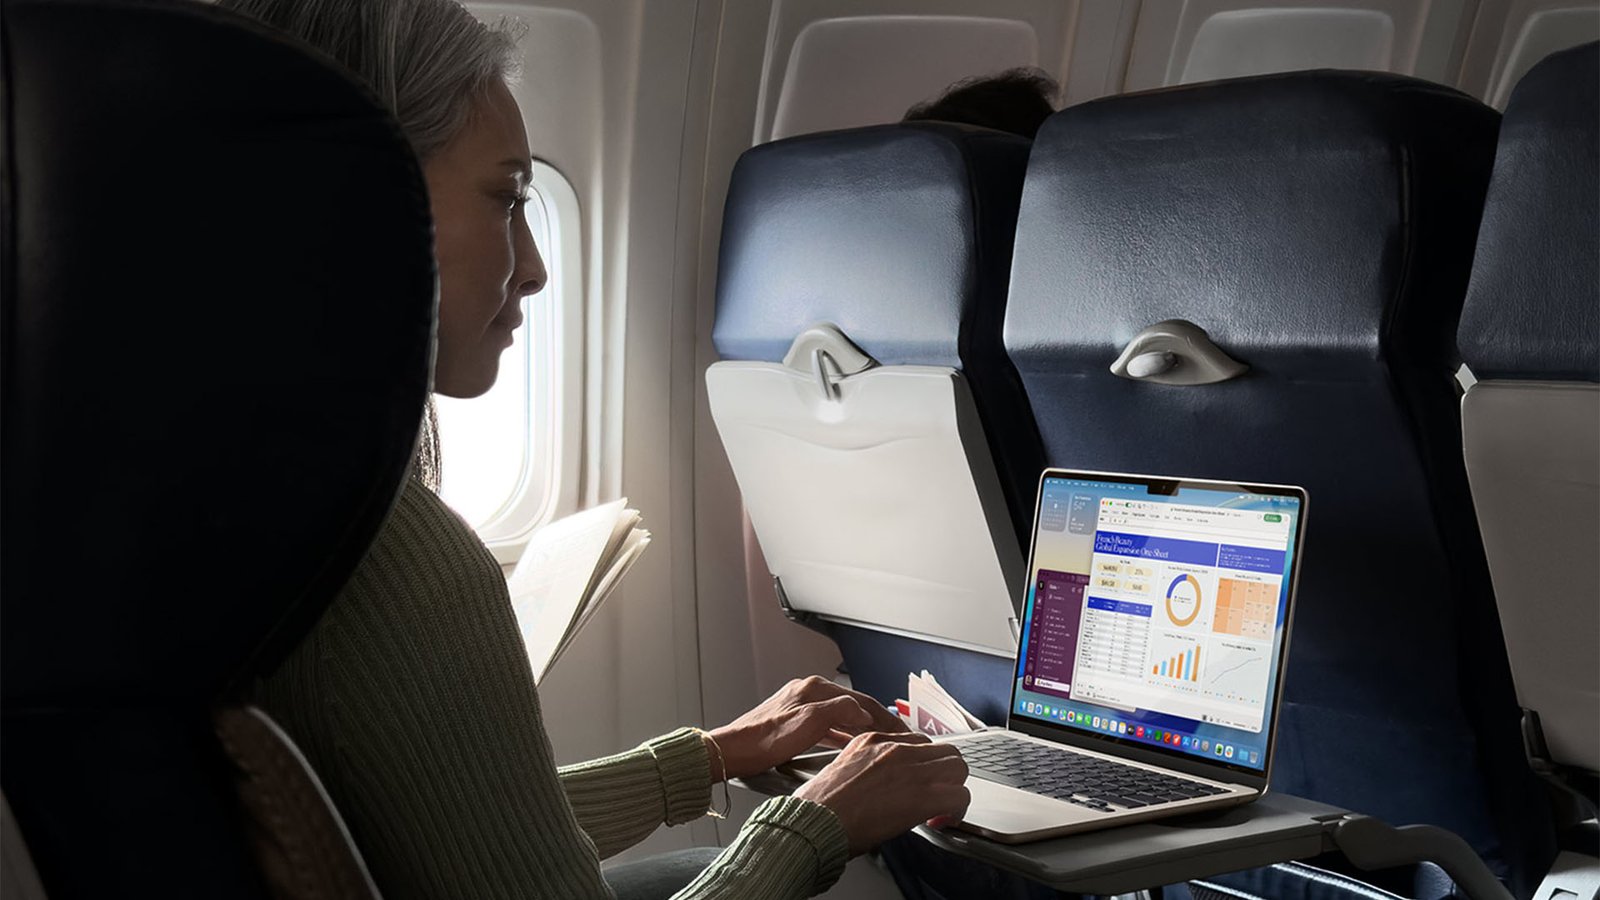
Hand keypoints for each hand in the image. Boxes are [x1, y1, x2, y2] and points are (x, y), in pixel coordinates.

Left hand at [708, 675, 907, 780]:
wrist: (732, 752)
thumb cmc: (763, 741)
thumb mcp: (809, 724)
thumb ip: (840, 712)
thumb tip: (863, 711)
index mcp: (814, 689)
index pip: (860, 700)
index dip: (884, 715)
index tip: (901, 730)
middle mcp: (806, 692)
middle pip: (851, 705)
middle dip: (876, 719)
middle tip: (896, 735)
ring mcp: (798, 706)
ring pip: (839, 715)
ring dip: (860, 726)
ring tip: (878, 739)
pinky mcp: (790, 721)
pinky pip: (826, 724)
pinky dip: (841, 732)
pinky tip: (846, 742)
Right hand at [793, 732, 969, 855]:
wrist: (815, 822)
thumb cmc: (820, 806)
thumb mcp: (841, 769)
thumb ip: (867, 767)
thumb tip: (884, 782)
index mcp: (873, 740)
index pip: (918, 742)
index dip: (924, 765)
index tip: (920, 781)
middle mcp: (894, 749)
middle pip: (944, 750)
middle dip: (946, 774)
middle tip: (937, 794)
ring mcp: (910, 769)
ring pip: (958, 767)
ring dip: (954, 788)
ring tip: (941, 808)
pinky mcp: (921, 795)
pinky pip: (958, 796)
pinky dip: (956, 810)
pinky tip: (942, 821)